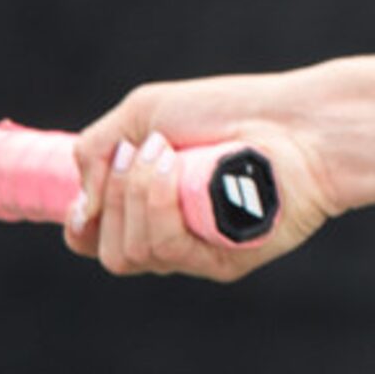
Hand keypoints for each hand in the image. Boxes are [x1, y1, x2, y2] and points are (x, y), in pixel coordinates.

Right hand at [63, 73, 340, 280]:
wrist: (295, 120)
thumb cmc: (228, 110)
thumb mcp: (147, 114)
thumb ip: (96, 152)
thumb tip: (79, 207)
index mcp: (149, 206)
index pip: (93, 239)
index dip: (78, 226)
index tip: (83, 200)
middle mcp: (171, 236)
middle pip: (105, 249)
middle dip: (114, 195)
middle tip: (147, 150)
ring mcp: (196, 252)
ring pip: (128, 254)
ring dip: (136, 197)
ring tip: (168, 154)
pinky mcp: (222, 264)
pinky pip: (164, 251)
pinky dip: (161, 207)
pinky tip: (181, 173)